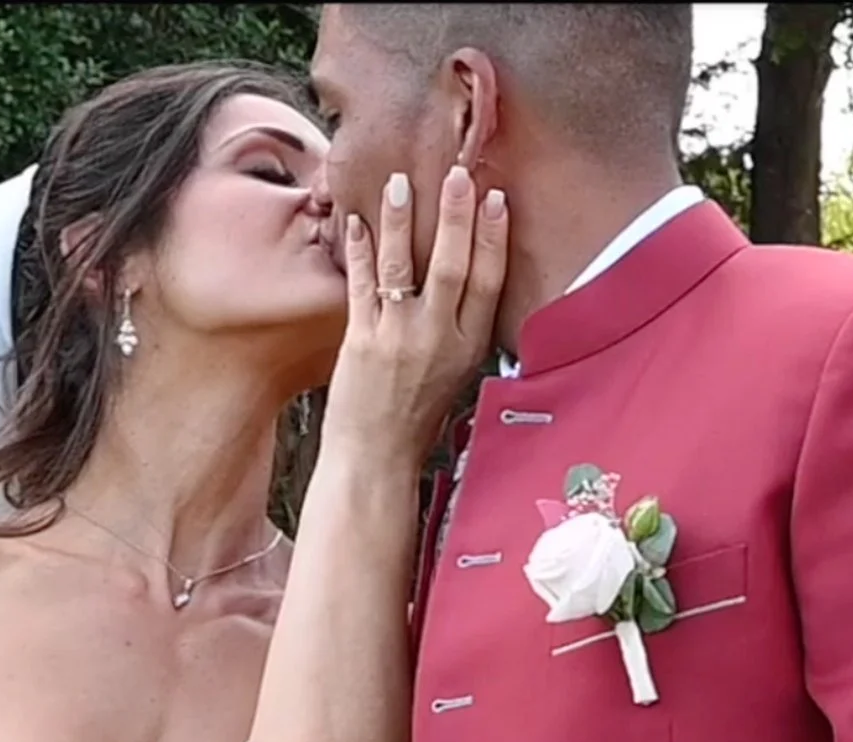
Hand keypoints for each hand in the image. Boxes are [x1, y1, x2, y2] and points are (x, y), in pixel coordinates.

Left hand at [327, 164, 508, 461]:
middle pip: (451, 264)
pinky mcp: (361, 340)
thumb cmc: (417, 416)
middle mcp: (438, 338)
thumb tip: (471, 277)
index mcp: (469, 345)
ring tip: (400, 182)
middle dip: (456, 216)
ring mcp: (398, 337)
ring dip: (402, 221)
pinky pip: (361, 284)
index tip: (496, 198)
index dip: (493, 236)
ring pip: (403, 266)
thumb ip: (464, 326)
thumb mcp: (458, 372)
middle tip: (458, 174)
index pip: (488, 280)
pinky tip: (357, 220)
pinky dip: (359, 250)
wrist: (376, 456)